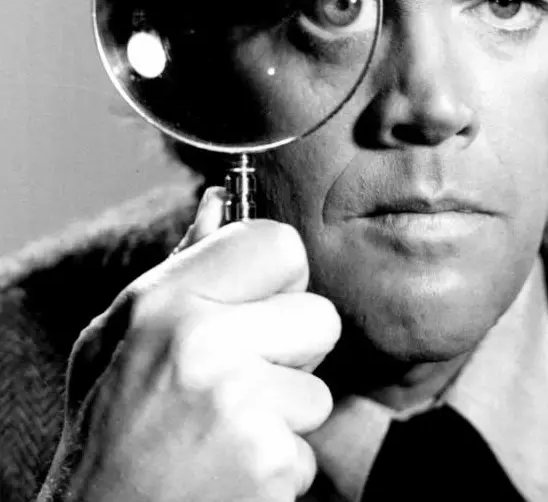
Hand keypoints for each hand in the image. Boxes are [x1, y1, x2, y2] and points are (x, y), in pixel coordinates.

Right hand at [41, 189, 340, 501]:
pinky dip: (278, 464)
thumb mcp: (119, 334)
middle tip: (239, 379)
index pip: (282, 244)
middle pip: (320, 317)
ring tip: (225, 429)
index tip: (258, 304)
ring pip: (318, 391)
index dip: (279, 277)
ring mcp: (241, 408)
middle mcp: (207, 345)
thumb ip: (181, 266)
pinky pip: (308, 449)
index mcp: (168, 301)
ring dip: (283, 415)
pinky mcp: (268, 466)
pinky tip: (229, 467)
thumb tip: (220, 200)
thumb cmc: (106, 425)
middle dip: (292, 351)